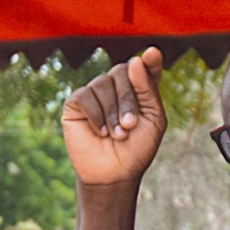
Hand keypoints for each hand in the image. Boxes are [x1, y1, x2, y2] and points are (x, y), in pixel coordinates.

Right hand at [61, 49, 166, 187]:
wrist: (114, 175)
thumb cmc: (137, 150)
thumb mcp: (153, 120)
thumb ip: (148, 89)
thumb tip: (134, 60)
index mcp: (139, 89)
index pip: (145, 66)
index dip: (149, 60)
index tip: (153, 54)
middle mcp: (117, 87)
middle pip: (121, 71)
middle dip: (127, 99)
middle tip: (129, 125)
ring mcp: (95, 93)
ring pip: (102, 83)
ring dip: (111, 111)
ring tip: (116, 135)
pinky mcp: (76, 104)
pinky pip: (84, 95)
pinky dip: (95, 114)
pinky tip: (100, 132)